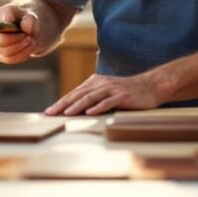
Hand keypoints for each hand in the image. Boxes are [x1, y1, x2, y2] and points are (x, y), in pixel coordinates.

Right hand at [0, 4, 37, 64]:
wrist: (27, 32)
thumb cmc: (25, 21)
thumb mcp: (29, 16)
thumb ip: (29, 20)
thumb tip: (25, 27)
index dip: (8, 28)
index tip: (22, 29)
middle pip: (0, 41)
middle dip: (17, 41)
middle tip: (29, 37)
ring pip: (6, 52)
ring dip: (22, 48)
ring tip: (31, 42)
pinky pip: (10, 59)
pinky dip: (22, 55)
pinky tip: (28, 48)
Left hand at [45, 73, 161, 115]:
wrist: (149, 87)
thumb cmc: (126, 92)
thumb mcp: (106, 92)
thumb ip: (92, 97)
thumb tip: (74, 110)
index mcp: (95, 82)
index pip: (74, 93)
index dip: (60, 102)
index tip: (48, 112)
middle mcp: (101, 83)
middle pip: (78, 94)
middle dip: (63, 104)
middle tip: (50, 114)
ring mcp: (111, 89)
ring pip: (90, 97)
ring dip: (77, 106)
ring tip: (66, 114)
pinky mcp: (122, 96)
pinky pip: (107, 102)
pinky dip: (98, 107)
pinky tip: (89, 113)